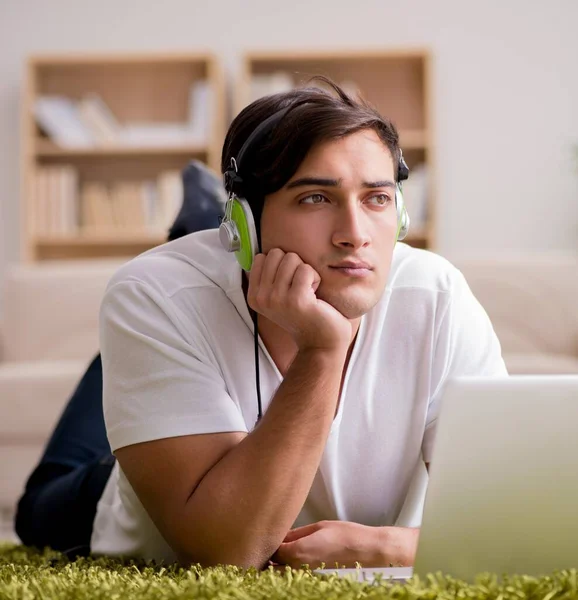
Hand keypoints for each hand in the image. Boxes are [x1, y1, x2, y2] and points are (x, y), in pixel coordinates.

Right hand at [247, 249, 352, 351]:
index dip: (280, 264)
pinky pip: (306, 269)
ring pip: (292, 258)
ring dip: (305, 272)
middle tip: (299, 287)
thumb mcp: (277, 296)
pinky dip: (315, 278)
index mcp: (254, 296)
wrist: (321, 341)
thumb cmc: (304, 315)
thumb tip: (266, 252)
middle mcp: (262, 298)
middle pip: (276, 254)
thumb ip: (268, 276)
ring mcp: (277, 299)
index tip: (287, 284)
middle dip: (293, 265)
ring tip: (307, 291)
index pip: (262, 257)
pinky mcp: (296, 299)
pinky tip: (314, 296)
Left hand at [272, 521, 418, 568]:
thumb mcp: (318, 527)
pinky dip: (293, 571)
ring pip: (283, 575)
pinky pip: (297, 577)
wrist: (368, 553)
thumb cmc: (346, 536)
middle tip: (271, 544)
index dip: (268, 542)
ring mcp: (307, 577)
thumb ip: (296, 533)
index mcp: (297, 552)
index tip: (268, 534)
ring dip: (280, 566)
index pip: (271, 551)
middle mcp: (299, 569)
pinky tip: (297, 562)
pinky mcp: (315, 581)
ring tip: (283, 553)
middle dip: (271, 557)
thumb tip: (281, 534)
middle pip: (273, 567)